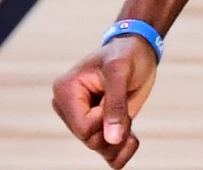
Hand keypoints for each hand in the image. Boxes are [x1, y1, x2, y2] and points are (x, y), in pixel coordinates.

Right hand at [52, 36, 158, 165]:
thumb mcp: (121, 72)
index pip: (84, 128)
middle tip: (127, 106)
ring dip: (120, 142)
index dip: (107, 120)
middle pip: (90, 141)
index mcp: (65, 92)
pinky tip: (131, 140)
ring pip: (99, 148)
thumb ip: (115, 105)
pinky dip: (120, 152)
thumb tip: (112, 139)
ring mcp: (80, 119)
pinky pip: (105, 153)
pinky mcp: (95, 126)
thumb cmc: (127, 54)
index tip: (119, 97)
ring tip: (130, 120)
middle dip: (115, 130)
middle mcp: (68, 108)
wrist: (137, 50)